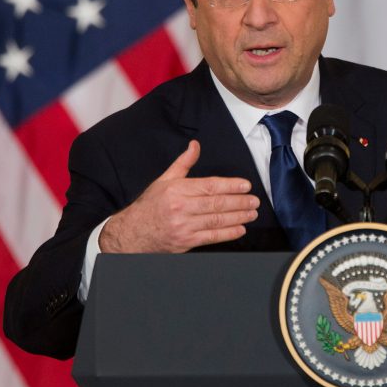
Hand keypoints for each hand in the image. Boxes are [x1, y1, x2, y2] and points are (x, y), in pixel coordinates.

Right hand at [99, 140, 258, 252]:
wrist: (133, 233)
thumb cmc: (151, 205)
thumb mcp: (165, 180)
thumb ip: (184, 163)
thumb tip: (195, 145)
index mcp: (177, 190)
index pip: (210, 186)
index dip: (230, 186)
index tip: (245, 186)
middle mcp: (180, 208)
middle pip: (216, 204)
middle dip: (239, 202)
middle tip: (254, 201)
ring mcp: (183, 226)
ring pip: (216, 221)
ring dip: (238, 217)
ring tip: (252, 213)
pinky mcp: (185, 241)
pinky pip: (211, 237)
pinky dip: (228, 234)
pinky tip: (240, 229)